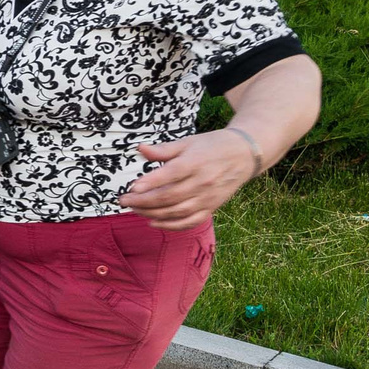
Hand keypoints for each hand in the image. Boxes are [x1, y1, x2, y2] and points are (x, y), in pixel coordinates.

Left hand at [119, 129, 256, 229]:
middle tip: (124, 201)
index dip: (150, 183)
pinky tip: (154, 223)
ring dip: (153, 214)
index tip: (132, 188)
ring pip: (177, 211)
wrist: (244, 155)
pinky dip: (172, 225)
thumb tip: (140, 149)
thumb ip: (163, 149)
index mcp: (195, 163)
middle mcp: (202, 182)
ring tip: (134, 210)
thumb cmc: (211, 146)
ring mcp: (207, 197)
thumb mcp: (188, 142)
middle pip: (169, 197)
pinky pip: (190, 221)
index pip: (170, 175)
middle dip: (143, 202)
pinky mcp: (212, 207)